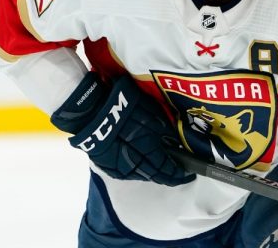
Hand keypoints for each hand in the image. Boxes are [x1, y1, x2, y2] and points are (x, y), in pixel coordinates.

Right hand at [52, 73, 194, 186]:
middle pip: (155, 174)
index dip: (179, 172)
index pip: (167, 168)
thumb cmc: (122, 104)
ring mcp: (118, 164)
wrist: (89, 107)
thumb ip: (165, 129)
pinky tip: (143, 167)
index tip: (188, 173)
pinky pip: (126, 172)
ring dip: (153, 173)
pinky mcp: (106, 163)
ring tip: (163, 171)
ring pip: (141, 174)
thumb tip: (178, 142)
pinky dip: (137, 170)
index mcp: (147, 148)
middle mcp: (134, 161)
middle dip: (168, 175)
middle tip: (179, 175)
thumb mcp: (150, 112)